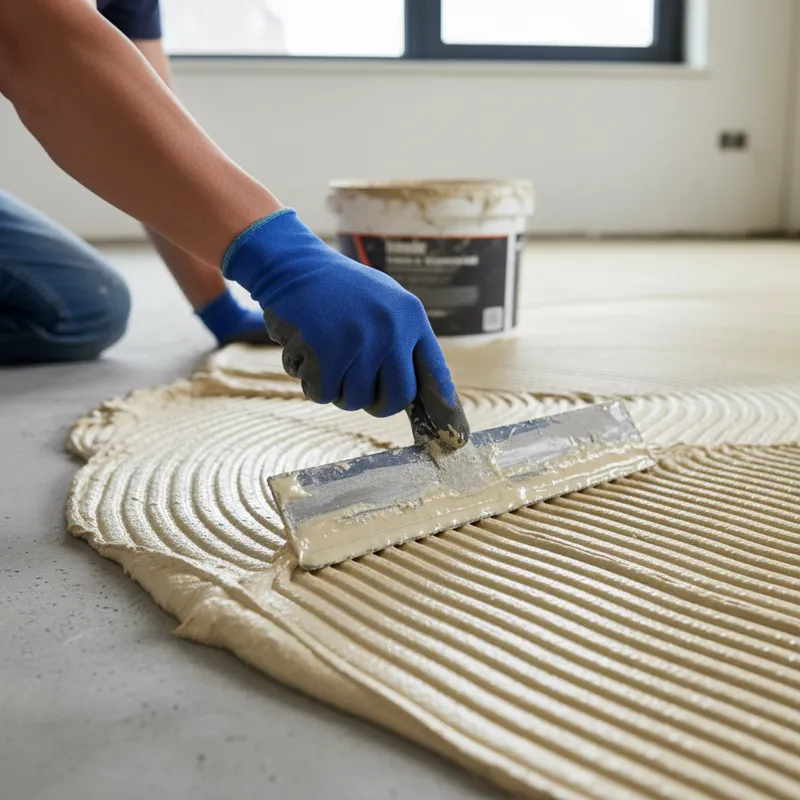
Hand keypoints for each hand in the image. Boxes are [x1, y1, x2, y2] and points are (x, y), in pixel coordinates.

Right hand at [222, 210, 469, 447]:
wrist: (291, 264)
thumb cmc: (336, 289)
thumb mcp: (382, 303)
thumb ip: (401, 341)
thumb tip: (414, 393)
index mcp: (411, 316)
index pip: (434, 373)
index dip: (443, 408)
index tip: (456, 437)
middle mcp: (392, 329)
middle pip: (396, 399)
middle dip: (376, 404)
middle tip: (357, 389)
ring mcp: (361, 341)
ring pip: (356, 400)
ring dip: (337, 389)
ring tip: (325, 356)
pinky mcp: (327, 352)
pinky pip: (324, 394)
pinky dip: (311, 382)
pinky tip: (306, 353)